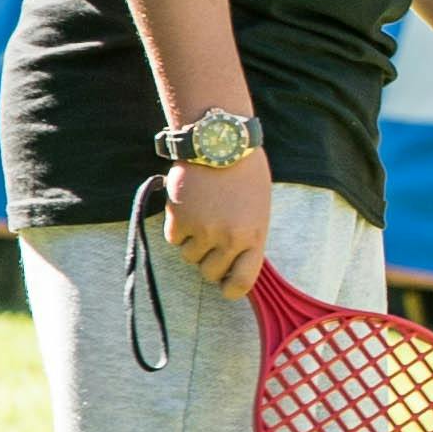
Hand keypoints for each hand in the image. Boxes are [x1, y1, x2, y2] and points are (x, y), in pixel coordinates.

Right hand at [165, 152, 274, 295]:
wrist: (220, 142)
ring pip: (189, 256)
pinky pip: (173, 239)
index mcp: (255, 236)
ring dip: (192, 241)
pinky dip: (177, 226)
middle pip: (209, 273)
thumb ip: (249, 238)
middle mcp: (229, 239)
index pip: (242, 282)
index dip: (231, 289)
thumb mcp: (259, 208)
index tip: (225, 285)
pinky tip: (189, 205)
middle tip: (212, 238)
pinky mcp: (179, 220)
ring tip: (203, 213)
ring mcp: (203, 231)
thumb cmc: (245, 173)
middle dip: (208, 260)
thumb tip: (236, 266)